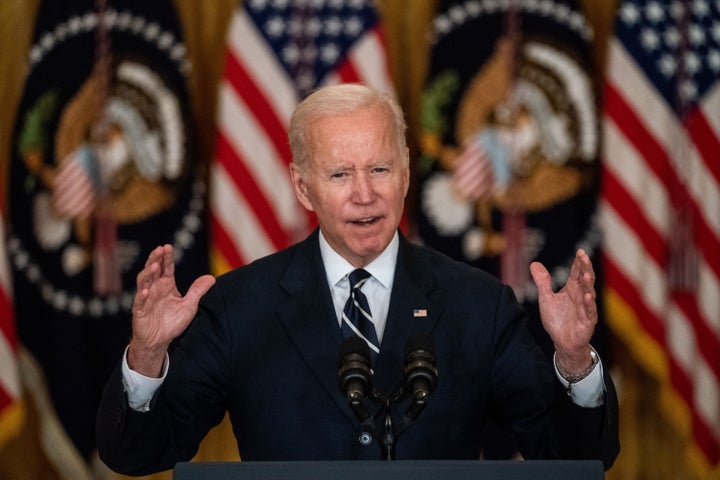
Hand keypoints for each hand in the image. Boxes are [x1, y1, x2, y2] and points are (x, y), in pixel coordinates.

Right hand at [128, 244, 215, 376]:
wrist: (160, 340)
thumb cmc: (172, 321)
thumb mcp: (189, 305)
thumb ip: (197, 291)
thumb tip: (211, 278)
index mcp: (166, 285)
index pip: (166, 268)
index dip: (166, 257)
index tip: (167, 246)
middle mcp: (155, 289)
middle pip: (153, 270)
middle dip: (155, 259)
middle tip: (159, 249)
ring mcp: (146, 299)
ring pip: (144, 282)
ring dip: (148, 274)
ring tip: (154, 266)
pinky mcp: (140, 311)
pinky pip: (139, 302)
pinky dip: (142, 296)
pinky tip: (146, 291)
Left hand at [529, 249, 596, 373]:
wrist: (562, 342)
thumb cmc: (556, 320)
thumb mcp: (546, 298)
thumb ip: (542, 282)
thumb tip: (534, 263)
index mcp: (572, 289)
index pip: (576, 272)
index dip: (578, 262)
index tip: (580, 251)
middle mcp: (581, 296)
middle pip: (585, 279)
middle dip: (585, 268)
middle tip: (584, 257)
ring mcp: (586, 308)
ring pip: (588, 293)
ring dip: (587, 284)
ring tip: (586, 274)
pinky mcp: (588, 321)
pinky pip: (589, 310)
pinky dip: (588, 303)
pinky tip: (586, 295)